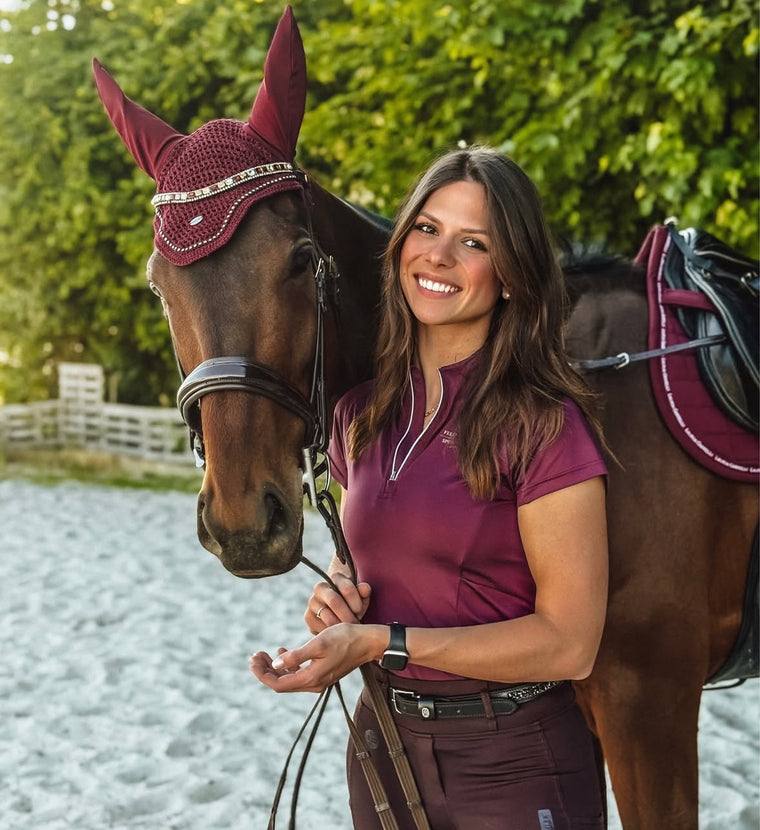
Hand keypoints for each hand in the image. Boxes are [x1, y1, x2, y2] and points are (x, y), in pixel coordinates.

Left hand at [250, 623, 384, 693]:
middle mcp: (314, 684)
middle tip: (255, 655)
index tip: (252, 660)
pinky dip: (288, 665)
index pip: (278, 684)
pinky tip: (284, 651)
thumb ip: (296, 655)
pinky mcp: (323, 673)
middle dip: (265, 671)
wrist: (368, 642)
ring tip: (265, 653)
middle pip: (282, 684)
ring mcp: (319, 680)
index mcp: (311, 678)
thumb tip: (275, 664)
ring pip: (289, 679)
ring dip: (275, 668)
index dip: (262, 674)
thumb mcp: (318, 643)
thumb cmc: (345, 638)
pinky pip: (299, 674)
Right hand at [306, 574, 370, 633]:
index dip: (355, 602)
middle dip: (348, 616)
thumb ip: (364, 591)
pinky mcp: (308, 617)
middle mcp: (320, 588)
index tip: (359, 611)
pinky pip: (320, 628)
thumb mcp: (361, 596)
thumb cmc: (353, 601)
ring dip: (341, 626)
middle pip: (334, 602)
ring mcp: (312, 602)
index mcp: (336, 578)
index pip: (346, 588)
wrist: (338, 608)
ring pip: (327, 617)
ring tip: (349, 630)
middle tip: (356, 625)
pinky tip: (338, 634)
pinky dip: (331, 634)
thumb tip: (365, 588)